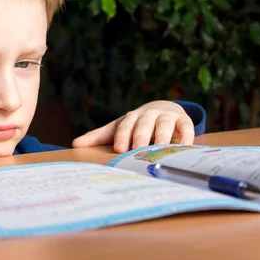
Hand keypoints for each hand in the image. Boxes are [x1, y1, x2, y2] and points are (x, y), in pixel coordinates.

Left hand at [72, 101, 193, 152]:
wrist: (163, 109)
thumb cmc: (136, 125)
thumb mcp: (118, 128)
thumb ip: (98, 136)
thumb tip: (74, 144)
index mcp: (131, 117)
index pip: (124, 126)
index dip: (122, 137)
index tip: (119, 149)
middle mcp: (149, 115)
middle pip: (144, 125)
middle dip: (141, 137)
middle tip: (138, 150)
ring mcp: (166, 117)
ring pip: (164, 125)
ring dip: (163, 137)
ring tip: (161, 150)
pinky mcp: (183, 121)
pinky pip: (186, 128)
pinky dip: (186, 137)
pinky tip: (183, 147)